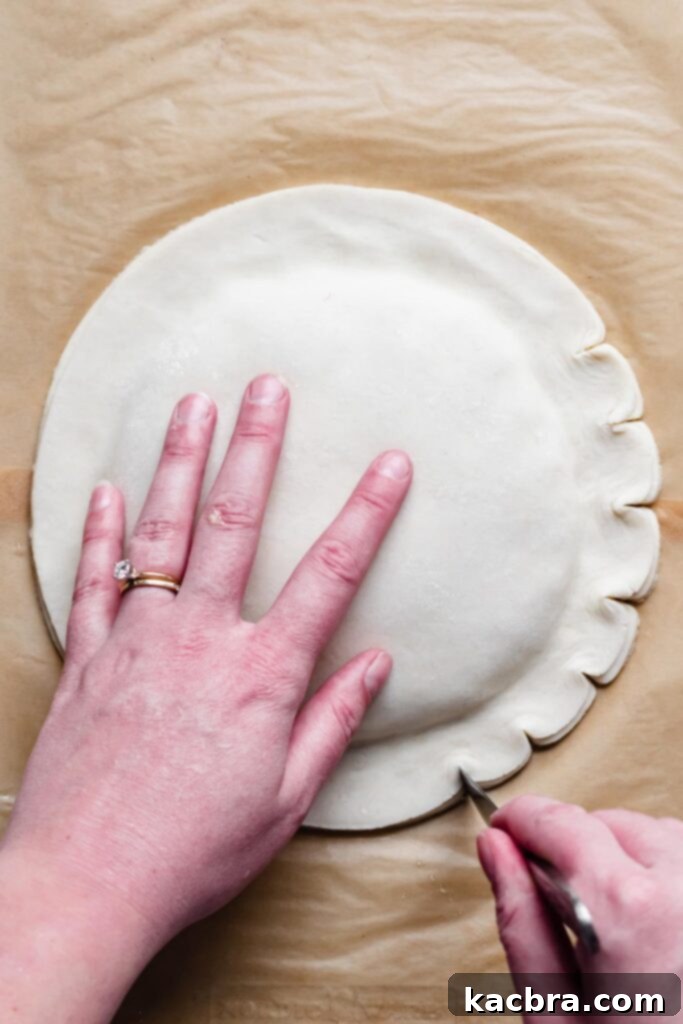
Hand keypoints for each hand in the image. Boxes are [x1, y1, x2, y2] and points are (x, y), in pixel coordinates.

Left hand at [0, 375, 411, 1020]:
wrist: (85, 885)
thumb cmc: (193, 851)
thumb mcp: (286, 798)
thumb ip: (333, 719)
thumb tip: (377, 661)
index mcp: (261, 674)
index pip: (329, 574)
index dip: (366, 512)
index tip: (391, 463)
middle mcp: (199, 639)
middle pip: (233, 523)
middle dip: (256, 448)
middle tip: (267, 389)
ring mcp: (136, 640)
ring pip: (160, 531)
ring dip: (179, 462)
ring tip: (192, 405)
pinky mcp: (86, 658)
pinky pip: (94, 579)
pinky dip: (100, 531)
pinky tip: (107, 489)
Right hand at [477, 796, 682, 1020]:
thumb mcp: (555, 1018)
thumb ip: (520, 920)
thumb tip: (497, 850)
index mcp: (630, 911)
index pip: (561, 820)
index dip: (522, 821)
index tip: (505, 832)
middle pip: (610, 822)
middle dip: (574, 847)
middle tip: (561, 909)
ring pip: (660, 835)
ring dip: (626, 857)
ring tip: (615, 926)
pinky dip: (668, 876)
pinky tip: (658, 929)